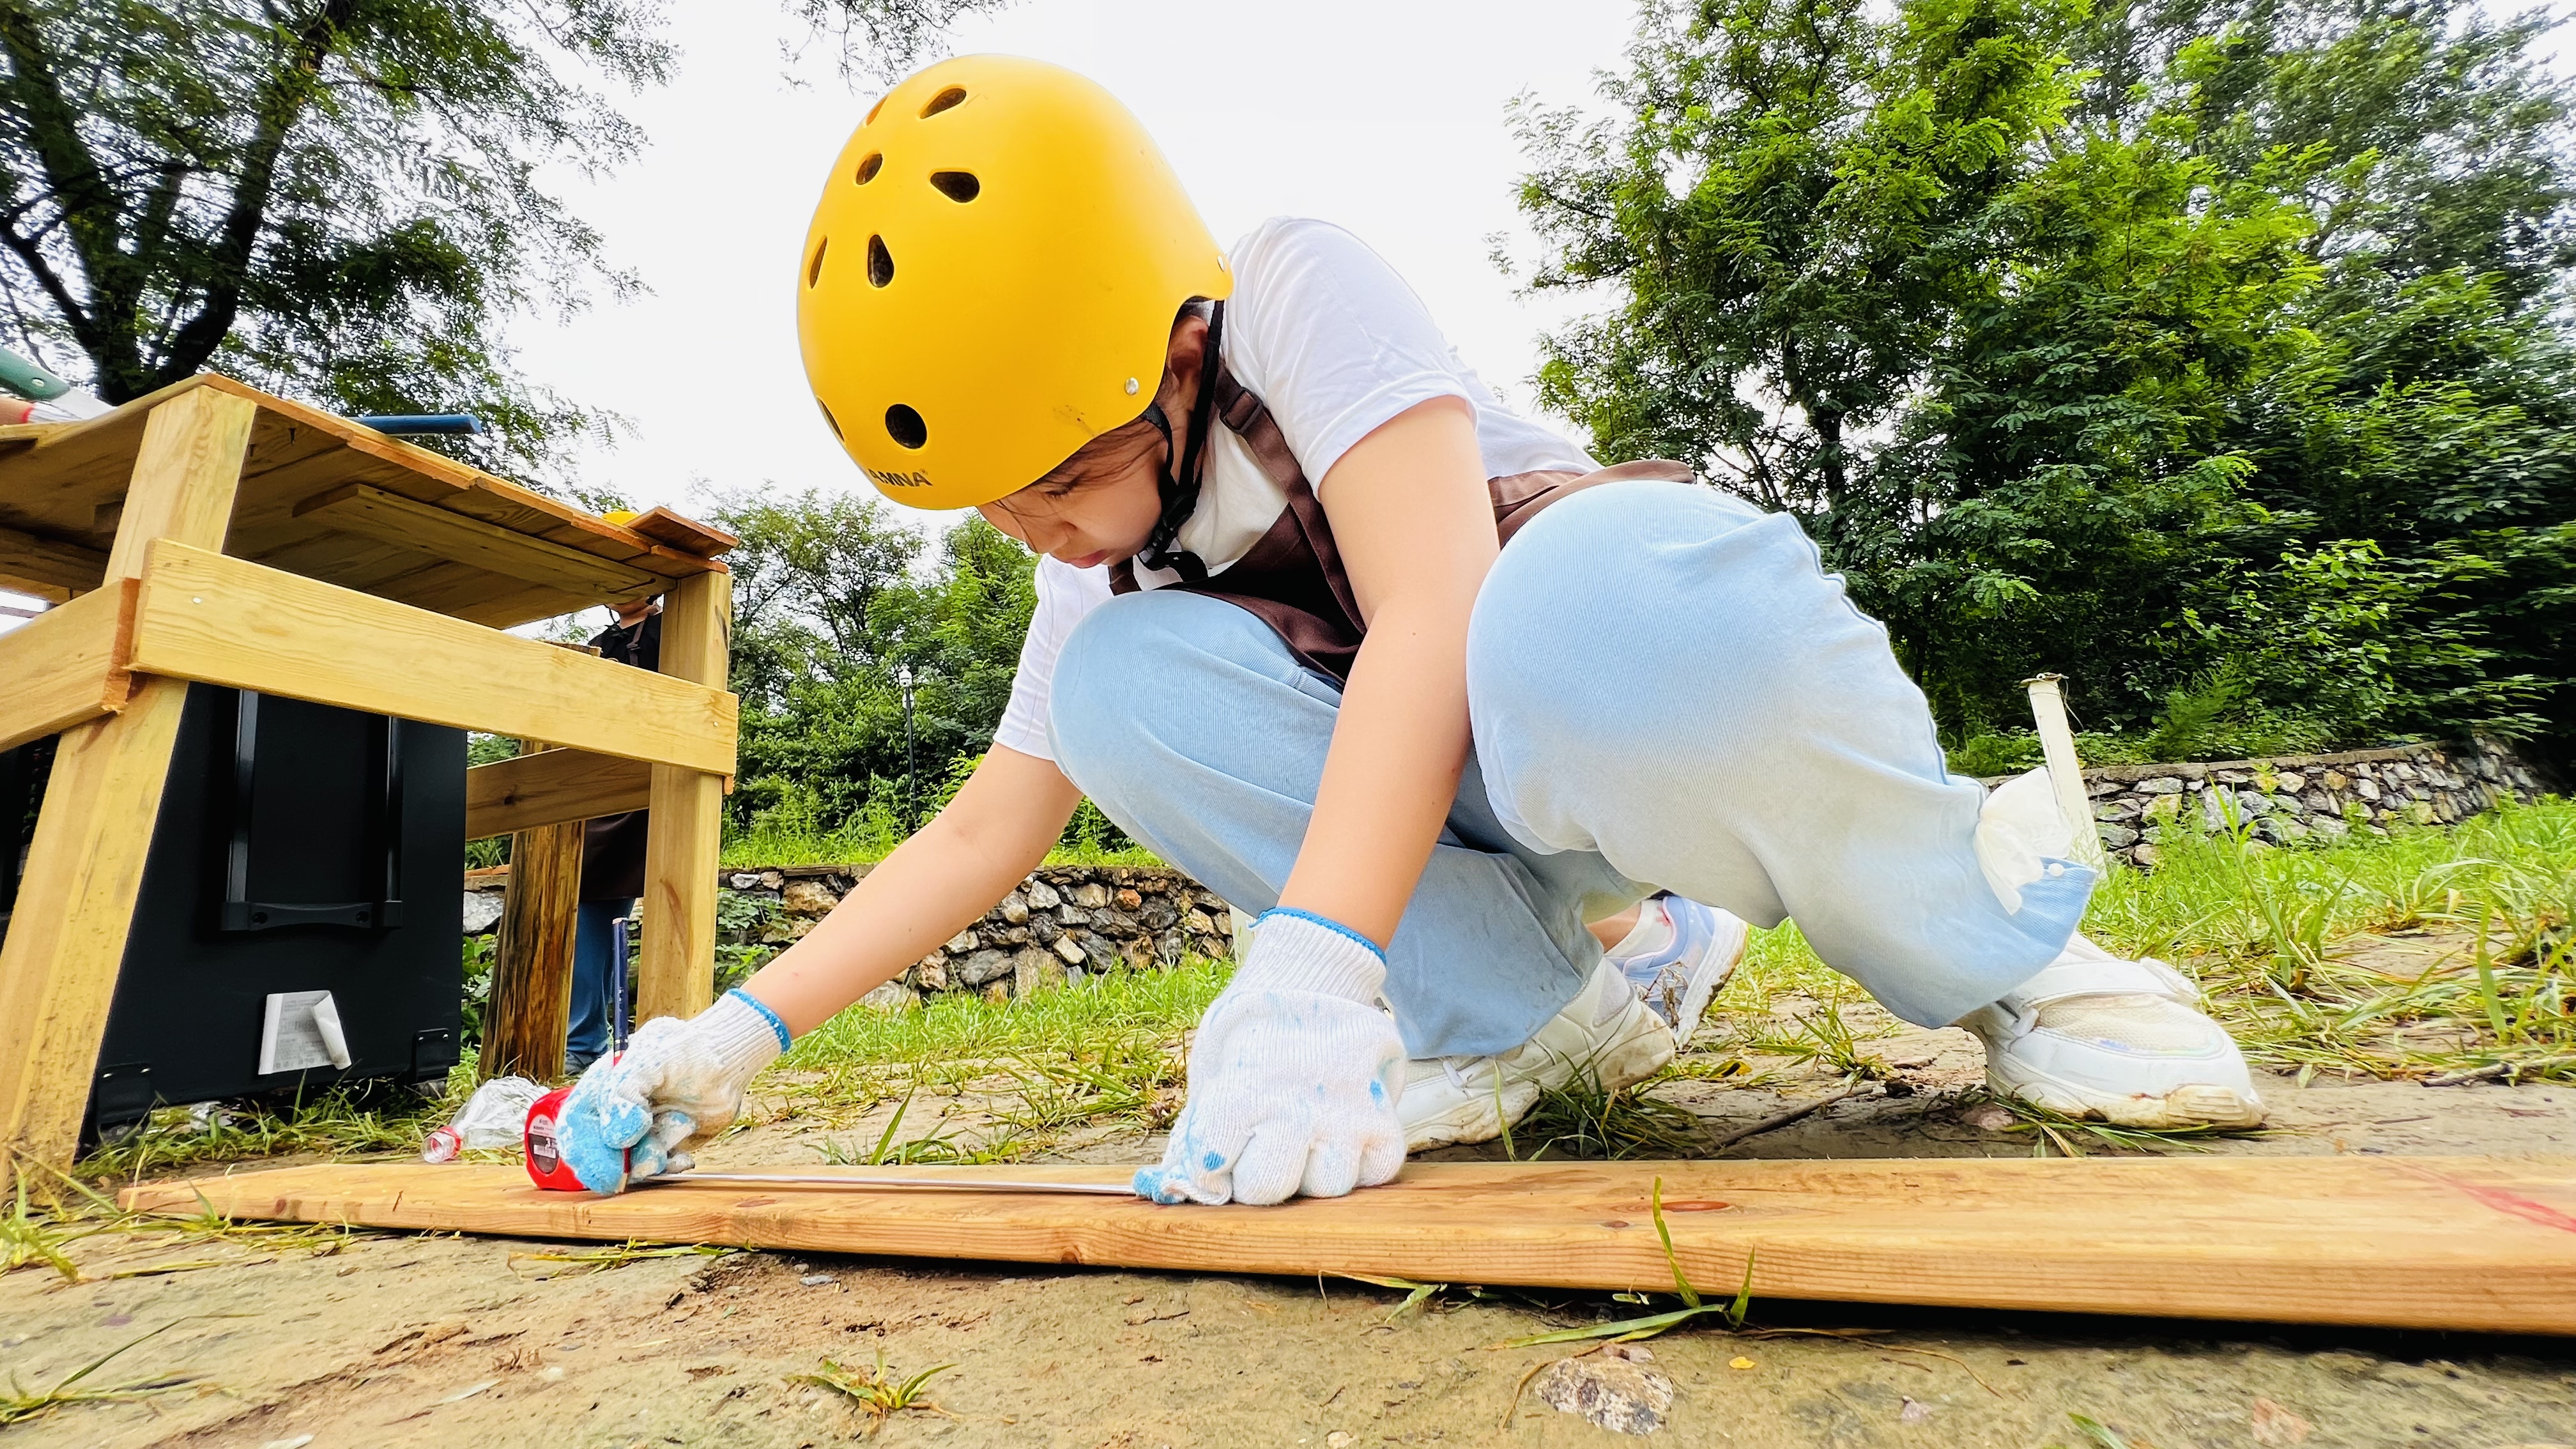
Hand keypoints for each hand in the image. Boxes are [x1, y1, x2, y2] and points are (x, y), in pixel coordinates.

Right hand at [557, 989, 789, 1192]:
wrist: (724, 1061)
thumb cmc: (683, 1050)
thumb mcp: (649, 1058)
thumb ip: (624, 1093)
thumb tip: (616, 1138)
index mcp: (598, 1090)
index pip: (574, 1126)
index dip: (585, 1152)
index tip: (609, 1171)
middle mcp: (613, 1116)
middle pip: (597, 1154)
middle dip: (620, 1164)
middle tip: (650, 1159)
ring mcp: (637, 1135)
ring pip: (629, 1165)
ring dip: (654, 1155)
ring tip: (683, 1123)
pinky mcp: (661, 1148)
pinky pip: (656, 1170)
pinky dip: (669, 1167)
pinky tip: (684, 1156)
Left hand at [1135, 910, 1407, 1205]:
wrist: (1310, 981)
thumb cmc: (1252, 1037)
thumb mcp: (1212, 1072)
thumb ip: (1195, 1133)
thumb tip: (1173, 1189)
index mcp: (1241, 1091)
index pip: (1210, 1171)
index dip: (1208, 1174)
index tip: (1219, 1157)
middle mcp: (1294, 1107)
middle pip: (1267, 1189)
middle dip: (1258, 1179)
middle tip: (1264, 1149)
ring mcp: (1344, 1114)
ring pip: (1327, 1186)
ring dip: (1313, 1172)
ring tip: (1307, 1140)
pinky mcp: (1384, 1116)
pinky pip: (1376, 1172)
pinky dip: (1361, 1164)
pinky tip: (1343, 1139)